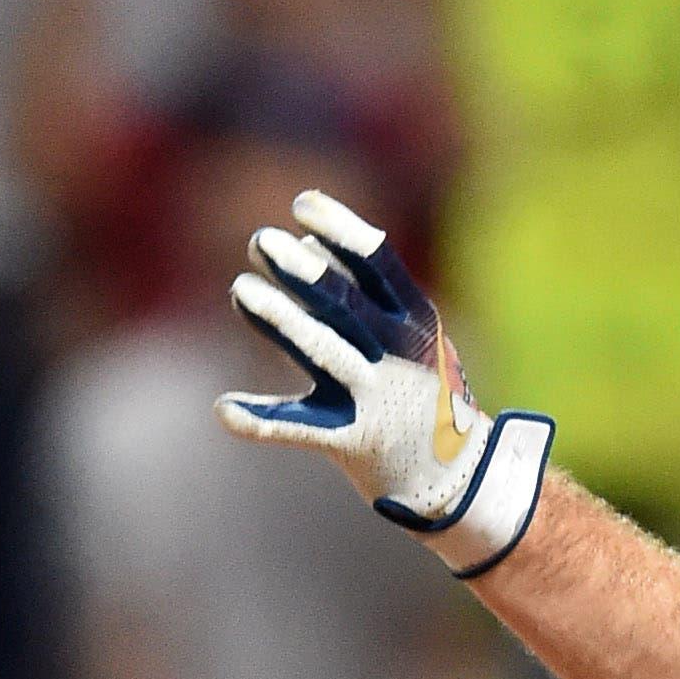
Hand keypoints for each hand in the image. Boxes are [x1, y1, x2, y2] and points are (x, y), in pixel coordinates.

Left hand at [219, 192, 554, 579]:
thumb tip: (304, 245)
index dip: (340, 228)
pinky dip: (261, 420)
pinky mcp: (350, 441)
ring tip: (240, 290)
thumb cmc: (421, 388)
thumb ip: (360, 290)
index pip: (379, 262)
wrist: (455, 475)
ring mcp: (374, 398)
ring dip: (279, 320)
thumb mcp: (409, 333)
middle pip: (344, 303)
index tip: (302, 203)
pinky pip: (299, 429)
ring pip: (322, 352)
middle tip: (260, 241)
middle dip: (300, 270)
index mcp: (415, 320)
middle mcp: (396, 355)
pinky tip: (224, 409)